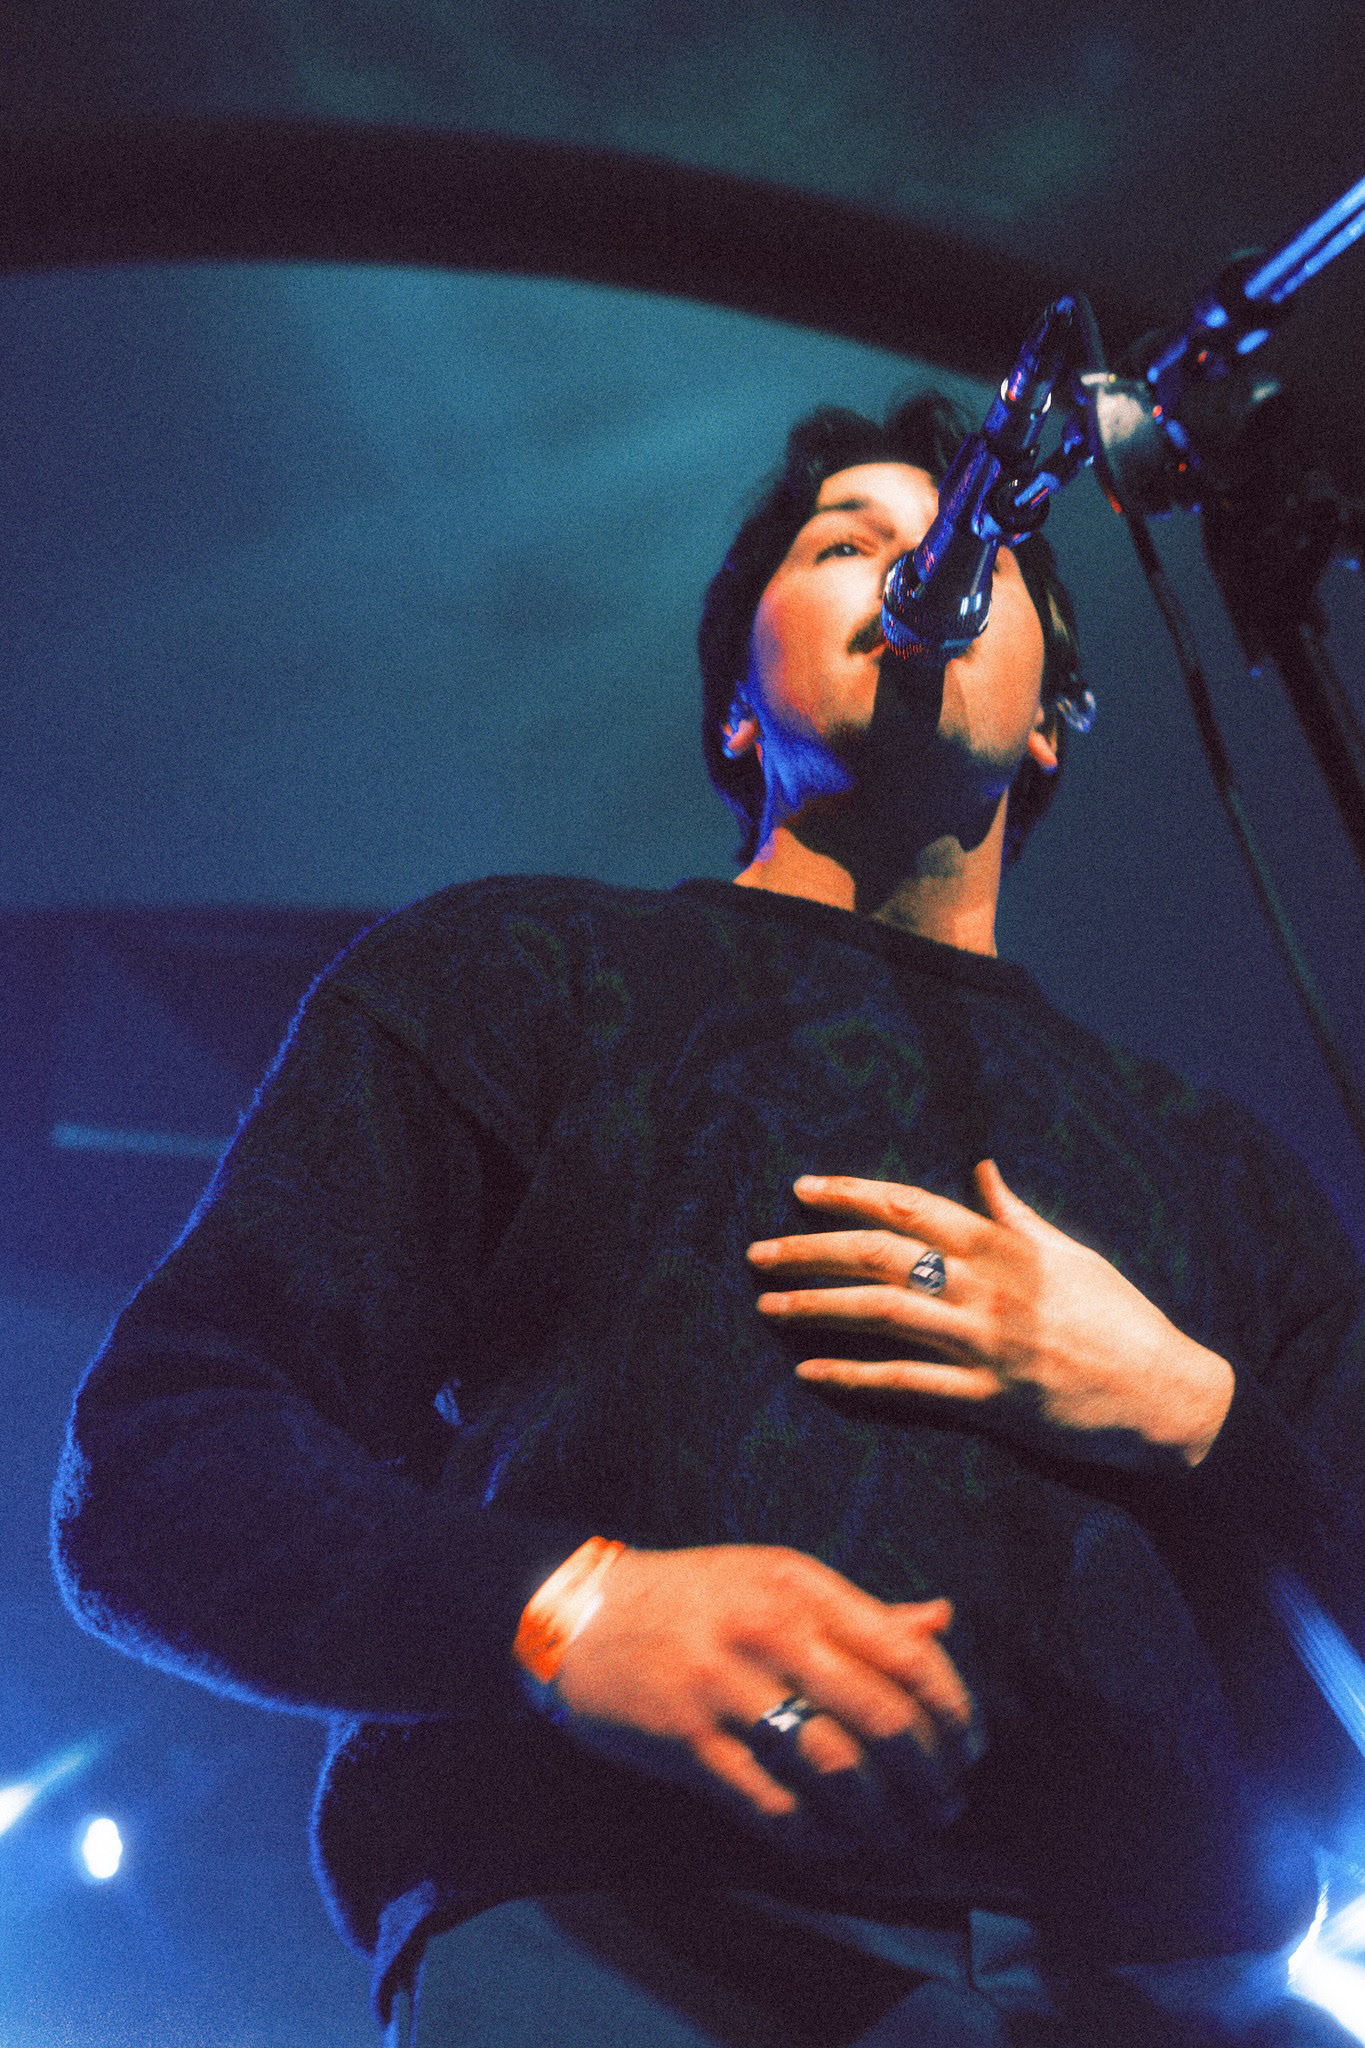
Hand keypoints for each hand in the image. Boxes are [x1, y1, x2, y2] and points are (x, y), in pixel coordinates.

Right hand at [550, 1543, 978, 1831]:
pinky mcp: (688, 1743)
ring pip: (833, 1770)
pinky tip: (838, 1844)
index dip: (953, 1709)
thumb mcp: (775, 1580)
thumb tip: (942, 1622)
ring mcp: (725, 1689)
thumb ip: (860, 1610)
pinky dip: (817, 1837)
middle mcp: (768, 1632)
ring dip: (881, 1816)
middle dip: (928, 1775)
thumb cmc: (695, 1599)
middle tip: (945, 1803)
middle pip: (880, 1718)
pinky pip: (772, 1806)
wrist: (581, 1615)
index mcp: (799, 1586)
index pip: (905, 1653)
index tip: (970, 1747)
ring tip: (900, 1832)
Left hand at [748, 1161, 1233, 1468]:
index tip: (801, 1189)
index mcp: (1005, 1247)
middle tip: (758, 1251)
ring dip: (817, 1308)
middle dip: (811, 1250)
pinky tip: (811, 1372)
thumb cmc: (1123, 1320)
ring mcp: (986, 1346)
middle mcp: (988, 1289)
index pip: (910, 1207)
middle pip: (880, 1257)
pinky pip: (908, 1385)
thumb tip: (983, 1169)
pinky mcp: (990, 1400)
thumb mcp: (1073, 1254)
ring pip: (883, 1316)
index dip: (850, 1194)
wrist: (1168, 1396)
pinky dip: (854, 1377)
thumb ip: (1017, 1216)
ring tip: (767, 1305)